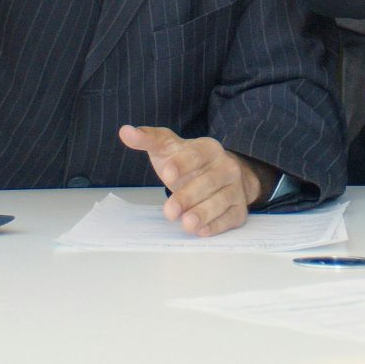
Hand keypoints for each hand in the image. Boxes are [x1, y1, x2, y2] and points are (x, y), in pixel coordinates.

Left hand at [117, 125, 266, 236]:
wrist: (219, 178)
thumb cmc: (188, 163)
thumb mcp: (167, 148)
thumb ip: (148, 139)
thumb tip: (125, 132)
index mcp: (209, 148)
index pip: (197, 154)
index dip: (183, 164)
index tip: (167, 175)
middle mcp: (227, 167)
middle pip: (209, 181)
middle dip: (189, 196)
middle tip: (169, 211)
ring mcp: (235, 189)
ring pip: (222, 200)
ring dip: (204, 213)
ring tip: (186, 224)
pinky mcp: (239, 210)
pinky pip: (230, 218)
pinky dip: (217, 225)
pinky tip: (202, 231)